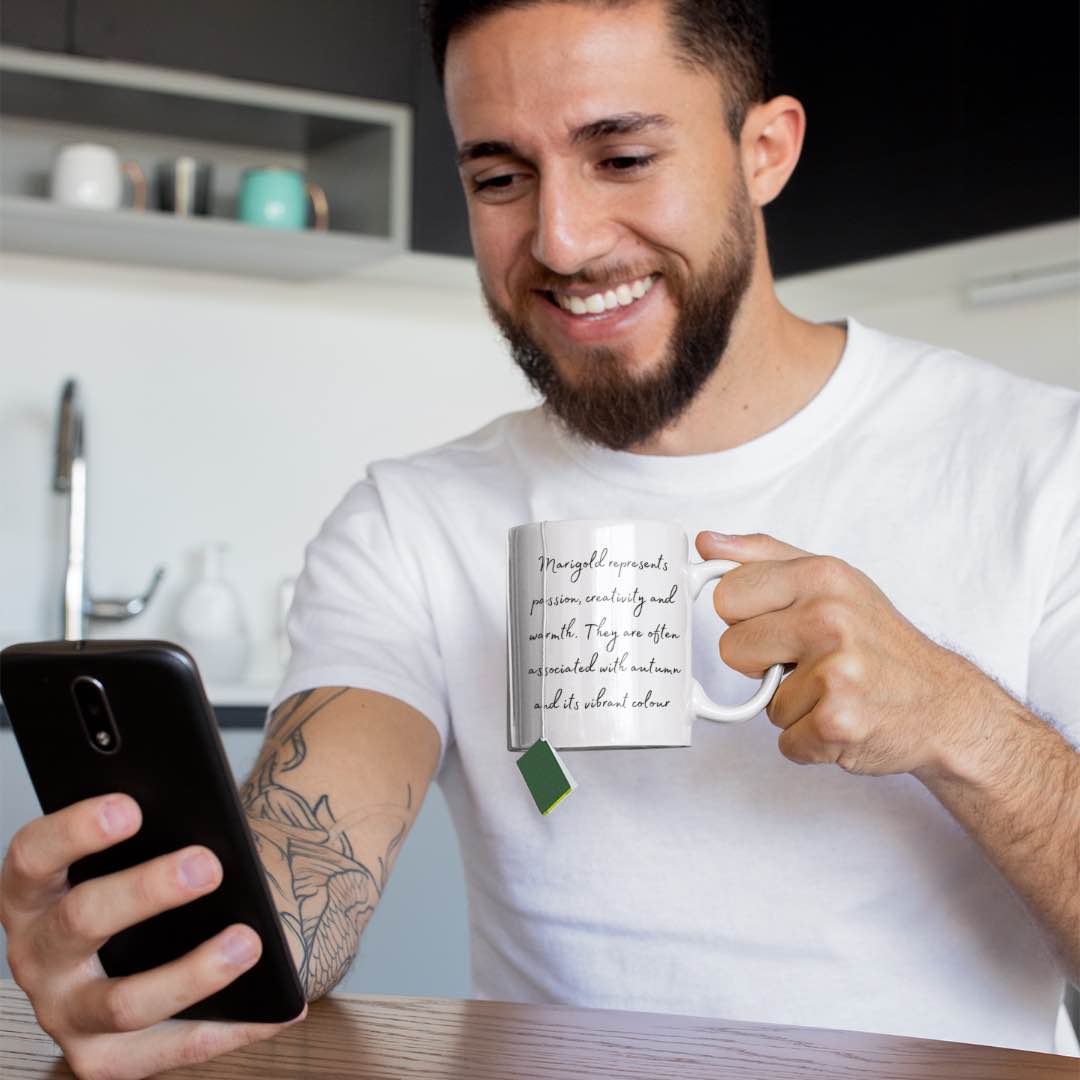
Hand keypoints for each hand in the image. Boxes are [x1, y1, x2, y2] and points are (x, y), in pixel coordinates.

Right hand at [0, 794, 305, 1079]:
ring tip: (249, 941)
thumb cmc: (150, 873)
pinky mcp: (103, 1059)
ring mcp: (65, 1012)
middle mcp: (38, 953)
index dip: (75, 830)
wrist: (157, 938)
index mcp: (34, 891)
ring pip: (123, 1003)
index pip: (35, 855)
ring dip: (192, 973)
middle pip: (81, 921)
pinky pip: (171, 1049)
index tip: (130, 808)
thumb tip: (209, 823)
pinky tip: (281, 1006)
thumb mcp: (141, 847)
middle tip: (209, 865)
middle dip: (147, 892)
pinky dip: (233, 1028)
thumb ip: (160, 831)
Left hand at [696, 531, 992, 777]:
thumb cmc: (879, 641)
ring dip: (792, 705)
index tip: (779, 625)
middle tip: (807, 661)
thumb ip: (763, 557)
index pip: (726, 595)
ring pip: (762, 701)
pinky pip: (785, 740)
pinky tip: (843, 719)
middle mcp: (829, 618)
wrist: (944, 704)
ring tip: (834, 690)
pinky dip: (809, 741)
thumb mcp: (830, 580)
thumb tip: (707, 543)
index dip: (746, 618)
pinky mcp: (837, 723)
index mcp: (821, 576)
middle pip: (731, 649)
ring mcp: (835, 672)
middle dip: (760, 664)